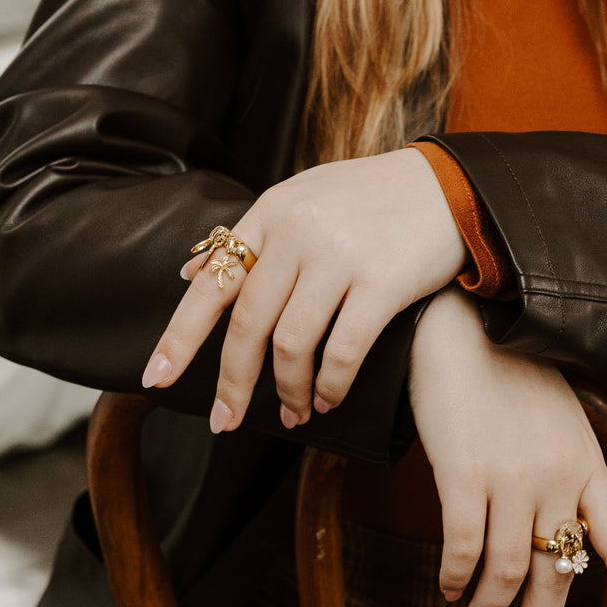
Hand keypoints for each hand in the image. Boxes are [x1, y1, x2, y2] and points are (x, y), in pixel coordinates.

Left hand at [141, 148, 466, 430]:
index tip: (154, 381)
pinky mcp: (382, 282)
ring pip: (291, 344)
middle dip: (233, 382)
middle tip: (225, 419)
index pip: (214, 282)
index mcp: (274, 210)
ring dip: (288, 390)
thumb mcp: (306, 197)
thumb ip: (253, 237)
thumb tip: (191, 276)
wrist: (452, 187)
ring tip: (294, 411)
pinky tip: (328, 397)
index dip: (179, 337)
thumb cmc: (375, 198)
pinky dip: (330, 384)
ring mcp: (340, 256)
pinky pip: (342, 351)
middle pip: (247, 323)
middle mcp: (300, 230)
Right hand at [409, 287, 606, 606]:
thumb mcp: (557, 414)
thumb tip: (557, 531)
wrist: (461, 322)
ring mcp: (512, 474)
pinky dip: (456, 578)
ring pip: (509, 571)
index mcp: (586, 460)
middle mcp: (557, 474)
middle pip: (558, 573)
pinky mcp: (465, 471)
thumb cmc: (505, 367)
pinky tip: (449, 586)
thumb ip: (565, 467)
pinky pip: (463, 548)